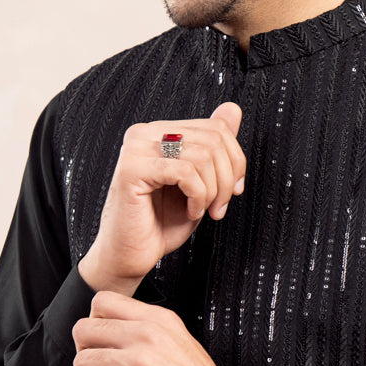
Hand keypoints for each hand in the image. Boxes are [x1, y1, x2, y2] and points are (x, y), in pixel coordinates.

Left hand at [73, 291, 241, 365]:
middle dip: (83, 355)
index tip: (104, 347)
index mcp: (159, 319)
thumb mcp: (179, 344)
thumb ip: (147, 333)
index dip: (93, 325)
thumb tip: (109, 337)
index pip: (102, 301)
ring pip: (83, 361)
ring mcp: (141, 361)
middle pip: (83, 329)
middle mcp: (148, 334)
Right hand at [78, 102, 244, 292]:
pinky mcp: (132, 169)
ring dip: (212, 191)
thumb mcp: (200, 182)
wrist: (130, 256)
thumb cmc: (161, 224)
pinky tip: (189, 211)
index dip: (235, 160)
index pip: (215, 127)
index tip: (232, 190)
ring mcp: (136, 148)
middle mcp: (144, 133)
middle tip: (219, 207)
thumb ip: (213, 147)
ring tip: (202, 211)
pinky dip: (197, 196)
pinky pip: (185, 172)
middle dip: (226, 178)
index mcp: (159, 132)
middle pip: (213, 139)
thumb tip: (232, 109)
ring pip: (202, 155)